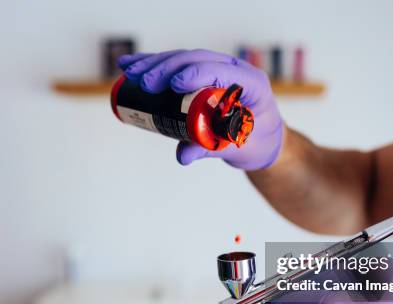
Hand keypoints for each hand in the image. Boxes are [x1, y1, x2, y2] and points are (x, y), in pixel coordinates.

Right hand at [118, 49, 283, 169]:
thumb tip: (183, 155)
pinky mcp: (203, 75)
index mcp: (252, 83)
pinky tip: (132, 64)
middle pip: (197, 59)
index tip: (173, 85)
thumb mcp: (238, 148)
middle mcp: (235, 70)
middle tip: (144, 83)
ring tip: (129, 72)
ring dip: (155, 63)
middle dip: (167, 68)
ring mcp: (218, 69)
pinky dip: (154, 65)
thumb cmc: (257, 143)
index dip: (196, 73)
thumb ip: (212, 148)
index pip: (221, 70)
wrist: (263, 140)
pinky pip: (177, 66)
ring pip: (183, 59)